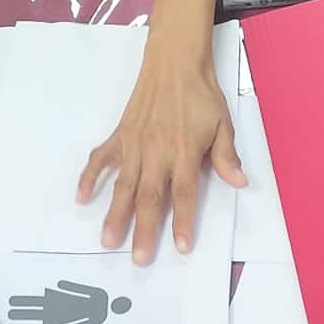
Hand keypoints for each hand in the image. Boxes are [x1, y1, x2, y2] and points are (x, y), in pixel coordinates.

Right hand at [77, 42, 246, 263]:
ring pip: (123, 186)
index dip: (183, 221)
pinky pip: (102, 159)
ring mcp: (134, 145)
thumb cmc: (201, 95)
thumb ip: (227, 156)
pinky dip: (90, 177)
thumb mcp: (223, 124)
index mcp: (184, 151)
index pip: (184, 194)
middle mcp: (156, 152)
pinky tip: (82, 197)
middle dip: (144, 230)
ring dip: (115, 214)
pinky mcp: (120, 136)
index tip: (181, 247)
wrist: (174, 63)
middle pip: (150, 197)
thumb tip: (240, 182)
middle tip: (138, 259)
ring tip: (107, 241)